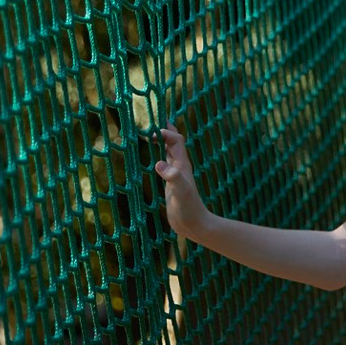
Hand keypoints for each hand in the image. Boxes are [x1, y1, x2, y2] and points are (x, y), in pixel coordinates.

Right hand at [155, 125, 210, 240]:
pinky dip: (159, 158)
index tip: (151, 131)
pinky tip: (152, 160)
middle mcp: (180, 167)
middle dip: (167, 131)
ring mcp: (176, 176)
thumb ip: (172, 177)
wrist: (194, 225)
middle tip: (156, 119)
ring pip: (170, 153)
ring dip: (163, 143)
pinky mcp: (171, 185)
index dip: (166, 132)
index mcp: (183, 165)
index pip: (176, 141)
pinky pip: (165, 166)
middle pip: (174, 143)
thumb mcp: (180, 191)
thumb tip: (158, 163)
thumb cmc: (188, 208)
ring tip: (152, 135)